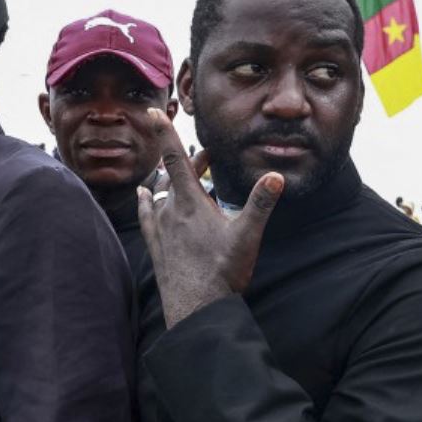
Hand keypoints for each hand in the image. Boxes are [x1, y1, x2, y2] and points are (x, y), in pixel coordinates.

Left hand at [137, 109, 282, 326]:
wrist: (196, 309)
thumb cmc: (222, 272)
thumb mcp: (247, 235)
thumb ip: (261, 204)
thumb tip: (276, 176)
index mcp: (190, 203)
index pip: (174, 159)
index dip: (163, 133)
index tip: (153, 112)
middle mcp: (169, 211)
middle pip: (170, 175)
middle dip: (184, 160)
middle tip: (204, 156)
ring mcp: (160, 230)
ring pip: (158, 194)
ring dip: (168, 180)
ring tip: (180, 175)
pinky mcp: (156, 246)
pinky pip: (147, 214)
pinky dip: (147, 201)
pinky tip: (145, 198)